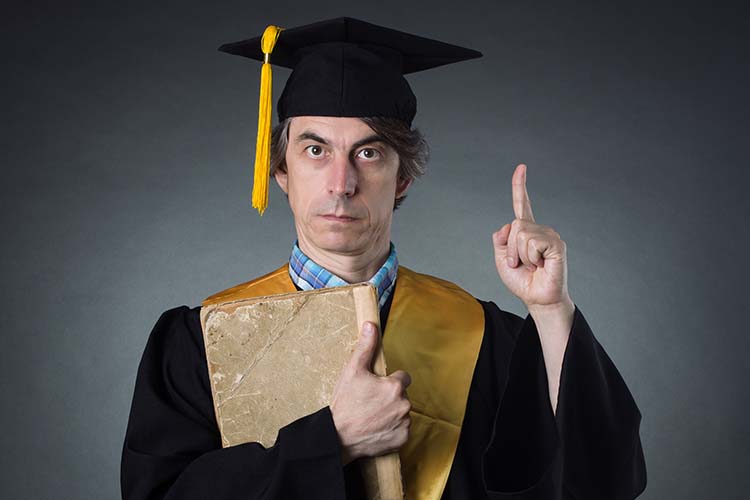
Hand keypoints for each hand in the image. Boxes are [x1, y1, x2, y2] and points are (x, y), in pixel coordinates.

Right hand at [329, 321, 411, 464]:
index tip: (376, 387)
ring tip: (371, 416)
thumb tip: (371, 326)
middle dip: (389, 397)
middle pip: (401, 395)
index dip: (389, 381)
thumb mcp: (352, 371)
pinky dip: (392, 429)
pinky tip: (376, 428)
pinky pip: (402, 430)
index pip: (402, 377)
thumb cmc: (345, 404)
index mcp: (395, 386)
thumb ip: (365, 347)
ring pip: (402, 412)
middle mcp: (404, 404)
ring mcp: (404, 423)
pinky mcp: (402, 439)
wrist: (338, 436)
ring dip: (391, 413)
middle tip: (370, 402)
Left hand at [492, 164, 571, 310]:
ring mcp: (550, 235)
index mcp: (526, 231)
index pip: (522, 204)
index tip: (521, 167)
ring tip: (532, 266)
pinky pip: (532, 243)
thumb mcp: (501, 260)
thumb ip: (500, 240)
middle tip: (520, 264)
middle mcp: (539, 229)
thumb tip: (509, 225)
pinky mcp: (556, 244)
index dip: (520, 186)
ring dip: (519, 255)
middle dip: (510, 249)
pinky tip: (541, 265)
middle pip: (514, 225)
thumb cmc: (522, 281)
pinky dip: (531, 258)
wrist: (537, 298)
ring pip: (521, 234)